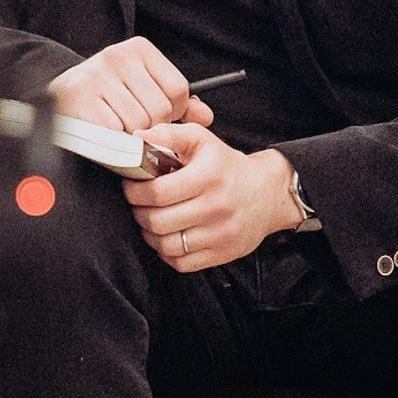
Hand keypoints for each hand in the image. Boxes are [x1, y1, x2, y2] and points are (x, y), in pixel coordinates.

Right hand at [48, 36, 214, 132]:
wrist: (57, 95)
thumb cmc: (107, 95)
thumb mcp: (143, 88)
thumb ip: (177, 102)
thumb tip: (205, 117)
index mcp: (138, 48)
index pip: (178, 89)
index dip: (173, 112)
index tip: (157, 115)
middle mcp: (117, 56)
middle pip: (160, 109)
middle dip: (151, 126)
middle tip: (134, 125)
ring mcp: (97, 77)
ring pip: (138, 123)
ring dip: (130, 135)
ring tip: (118, 128)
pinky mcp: (81, 99)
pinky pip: (115, 132)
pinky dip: (113, 140)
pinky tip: (104, 131)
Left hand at [127, 125, 301, 270]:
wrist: (266, 194)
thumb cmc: (226, 166)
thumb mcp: (202, 140)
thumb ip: (169, 134)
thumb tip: (138, 137)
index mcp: (209, 176)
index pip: (157, 192)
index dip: (135, 191)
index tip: (131, 187)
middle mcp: (217, 206)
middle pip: (158, 221)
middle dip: (139, 212)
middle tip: (139, 204)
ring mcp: (221, 233)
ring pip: (166, 245)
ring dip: (150, 234)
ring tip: (151, 220)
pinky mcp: (223, 253)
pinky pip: (180, 263)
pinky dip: (166, 252)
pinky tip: (168, 236)